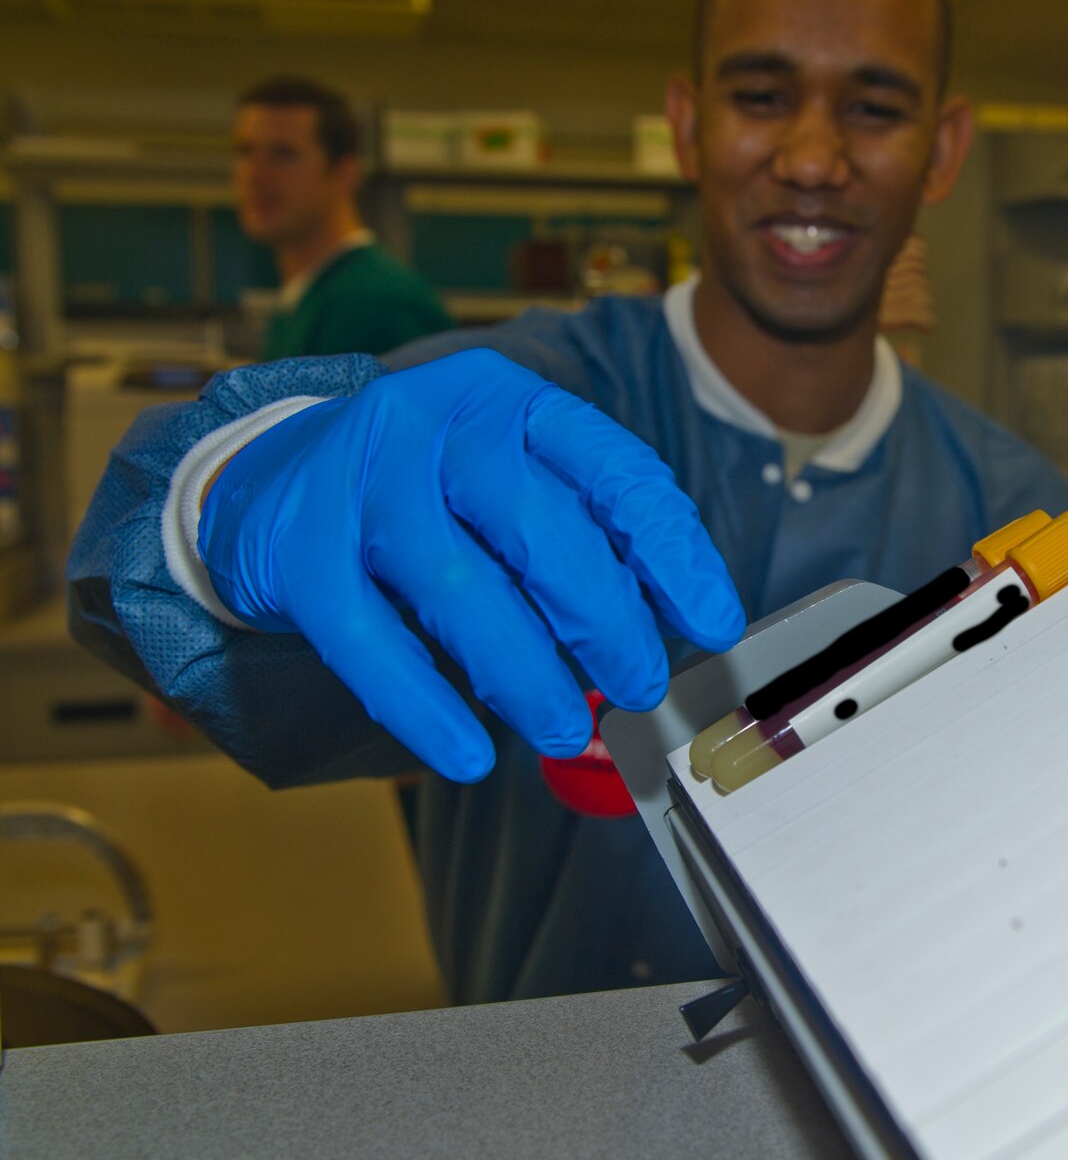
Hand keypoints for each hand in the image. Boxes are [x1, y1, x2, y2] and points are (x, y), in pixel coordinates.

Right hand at [199, 350, 744, 780]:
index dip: (672, 551)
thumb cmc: (425, 493)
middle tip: (639, 684)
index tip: (713, 622)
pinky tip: (467, 756)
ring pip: (462, 588)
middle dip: (605, 618)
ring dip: (525, 673)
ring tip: (567, 728)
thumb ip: (589, 534)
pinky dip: (423, 707)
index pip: (612, 469)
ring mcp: (361, 481)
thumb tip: (679, 621)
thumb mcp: (512, 483)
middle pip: (541, 527)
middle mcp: (436, 424)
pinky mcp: (300, 548)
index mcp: (510, 403)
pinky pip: (369, 642)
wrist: (262, 479)